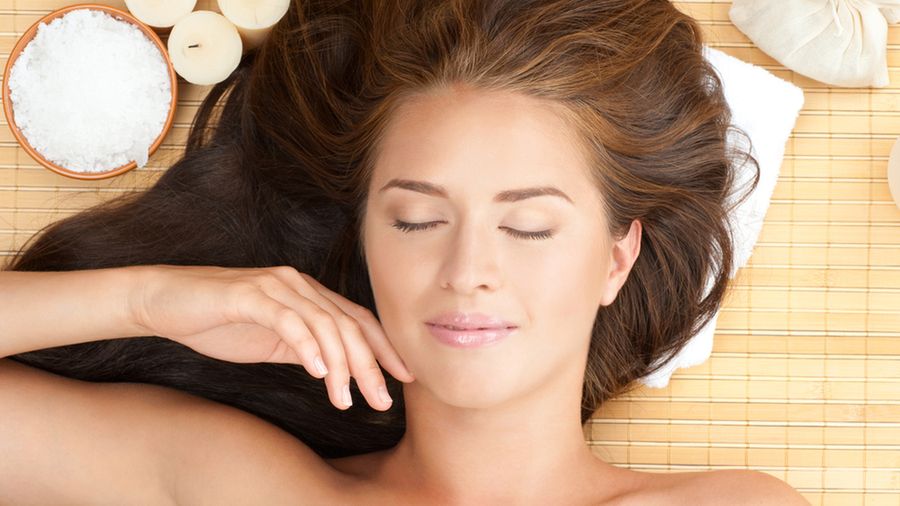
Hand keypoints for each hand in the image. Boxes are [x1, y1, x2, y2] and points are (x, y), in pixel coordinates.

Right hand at [127, 264, 414, 410]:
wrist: (166, 301)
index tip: (404, 378)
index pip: (357, 320)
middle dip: (370, 365)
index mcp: (308, 294)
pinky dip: (307, 347)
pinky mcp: (249, 295)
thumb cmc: (219, 320)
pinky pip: (288, 320)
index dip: (384, 348)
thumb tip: (337, 370)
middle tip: (381, 400)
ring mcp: (276, 287)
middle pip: (348, 324)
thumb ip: (305, 348)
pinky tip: (319, 373)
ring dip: (340, 365)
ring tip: (346, 399)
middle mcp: (298, 284)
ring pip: (324, 324)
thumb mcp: (272, 340)